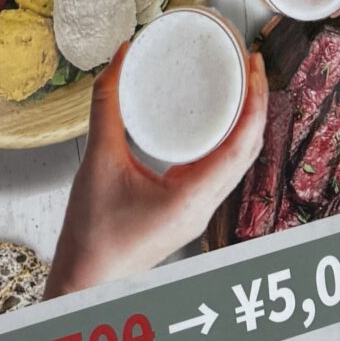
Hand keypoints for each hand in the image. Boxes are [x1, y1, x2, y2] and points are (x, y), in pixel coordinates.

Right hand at [46, 41, 266, 299]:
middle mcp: (203, 207)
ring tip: (237, 87)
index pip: (242, 144)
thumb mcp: (99, 161)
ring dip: (243, 124)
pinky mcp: (185, 214)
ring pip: (236, 163)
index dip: (256, 101)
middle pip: (247, 151)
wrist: (84, 282)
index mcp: (192, 198)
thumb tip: (122, 58)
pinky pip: (218, 172)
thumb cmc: (92, 234)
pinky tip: (212, 124)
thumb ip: (107, 105)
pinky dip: (224, 142)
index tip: (254, 65)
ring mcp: (197, 213)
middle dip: (255, 105)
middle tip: (249, 65)